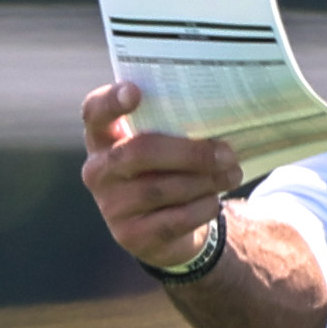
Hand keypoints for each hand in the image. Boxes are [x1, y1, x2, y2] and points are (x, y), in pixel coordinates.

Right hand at [77, 82, 237, 268]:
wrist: (163, 230)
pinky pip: (174, 218)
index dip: (111, 100)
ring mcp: (111, 206)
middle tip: (226, 152)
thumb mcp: (161, 147)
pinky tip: (215, 200)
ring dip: (205, 180)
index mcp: (102, 138)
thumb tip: (217, 118)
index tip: (135, 91)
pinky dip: (202, 207)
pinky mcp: (130, 236)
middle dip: (189, 152)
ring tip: (231, 174)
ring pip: (162, 188)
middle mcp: (98, 171)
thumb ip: (171, 127)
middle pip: (139, 151)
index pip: (94, 112)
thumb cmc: (165, 172)